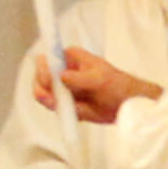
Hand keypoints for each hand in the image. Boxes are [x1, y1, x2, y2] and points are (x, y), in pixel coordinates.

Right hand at [33, 47, 161, 123]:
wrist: (126, 104)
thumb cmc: (116, 85)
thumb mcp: (98, 79)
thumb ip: (78, 78)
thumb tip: (60, 76)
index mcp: (69, 57)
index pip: (47, 58)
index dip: (43, 69)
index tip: (49, 81)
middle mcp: (62, 70)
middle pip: (41, 78)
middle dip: (43, 89)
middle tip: (53, 100)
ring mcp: (62, 87)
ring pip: (44, 94)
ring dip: (50, 102)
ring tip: (66, 106)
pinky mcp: (65, 102)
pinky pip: (54, 107)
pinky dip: (59, 110)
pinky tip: (72, 111)